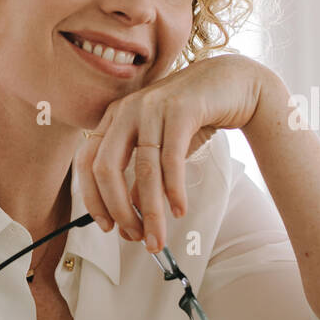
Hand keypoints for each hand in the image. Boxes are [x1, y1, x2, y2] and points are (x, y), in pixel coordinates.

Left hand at [74, 54, 270, 253]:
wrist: (233, 82)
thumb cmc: (192, 117)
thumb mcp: (159, 147)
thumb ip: (140, 177)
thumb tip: (129, 216)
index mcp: (113, 118)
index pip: (86, 162)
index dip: (92, 198)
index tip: (106, 226)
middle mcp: (127, 110)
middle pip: (107, 168)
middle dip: (119, 210)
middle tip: (134, 237)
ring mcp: (152, 107)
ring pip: (144, 169)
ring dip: (150, 211)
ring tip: (157, 237)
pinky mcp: (181, 109)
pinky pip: (172, 159)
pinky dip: (174, 191)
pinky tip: (179, 210)